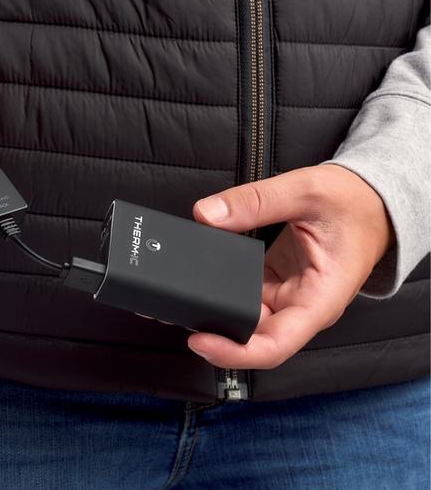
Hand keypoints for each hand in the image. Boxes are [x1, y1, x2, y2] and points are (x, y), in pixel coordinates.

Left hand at [186, 164, 393, 368]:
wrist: (372, 201)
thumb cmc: (354, 204)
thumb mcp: (306, 192)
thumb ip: (256, 201)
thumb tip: (207, 214)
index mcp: (318, 300)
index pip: (275, 345)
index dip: (234, 352)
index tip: (200, 342)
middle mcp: (300, 306)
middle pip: (251, 336)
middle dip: (213, 330)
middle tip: (173, 312)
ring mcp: (284, 295)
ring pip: (242, 316)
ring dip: (212, 309)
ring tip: (177, 296)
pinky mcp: (272, 281)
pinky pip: (240, 293)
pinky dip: (218, 287)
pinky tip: (196, 277)